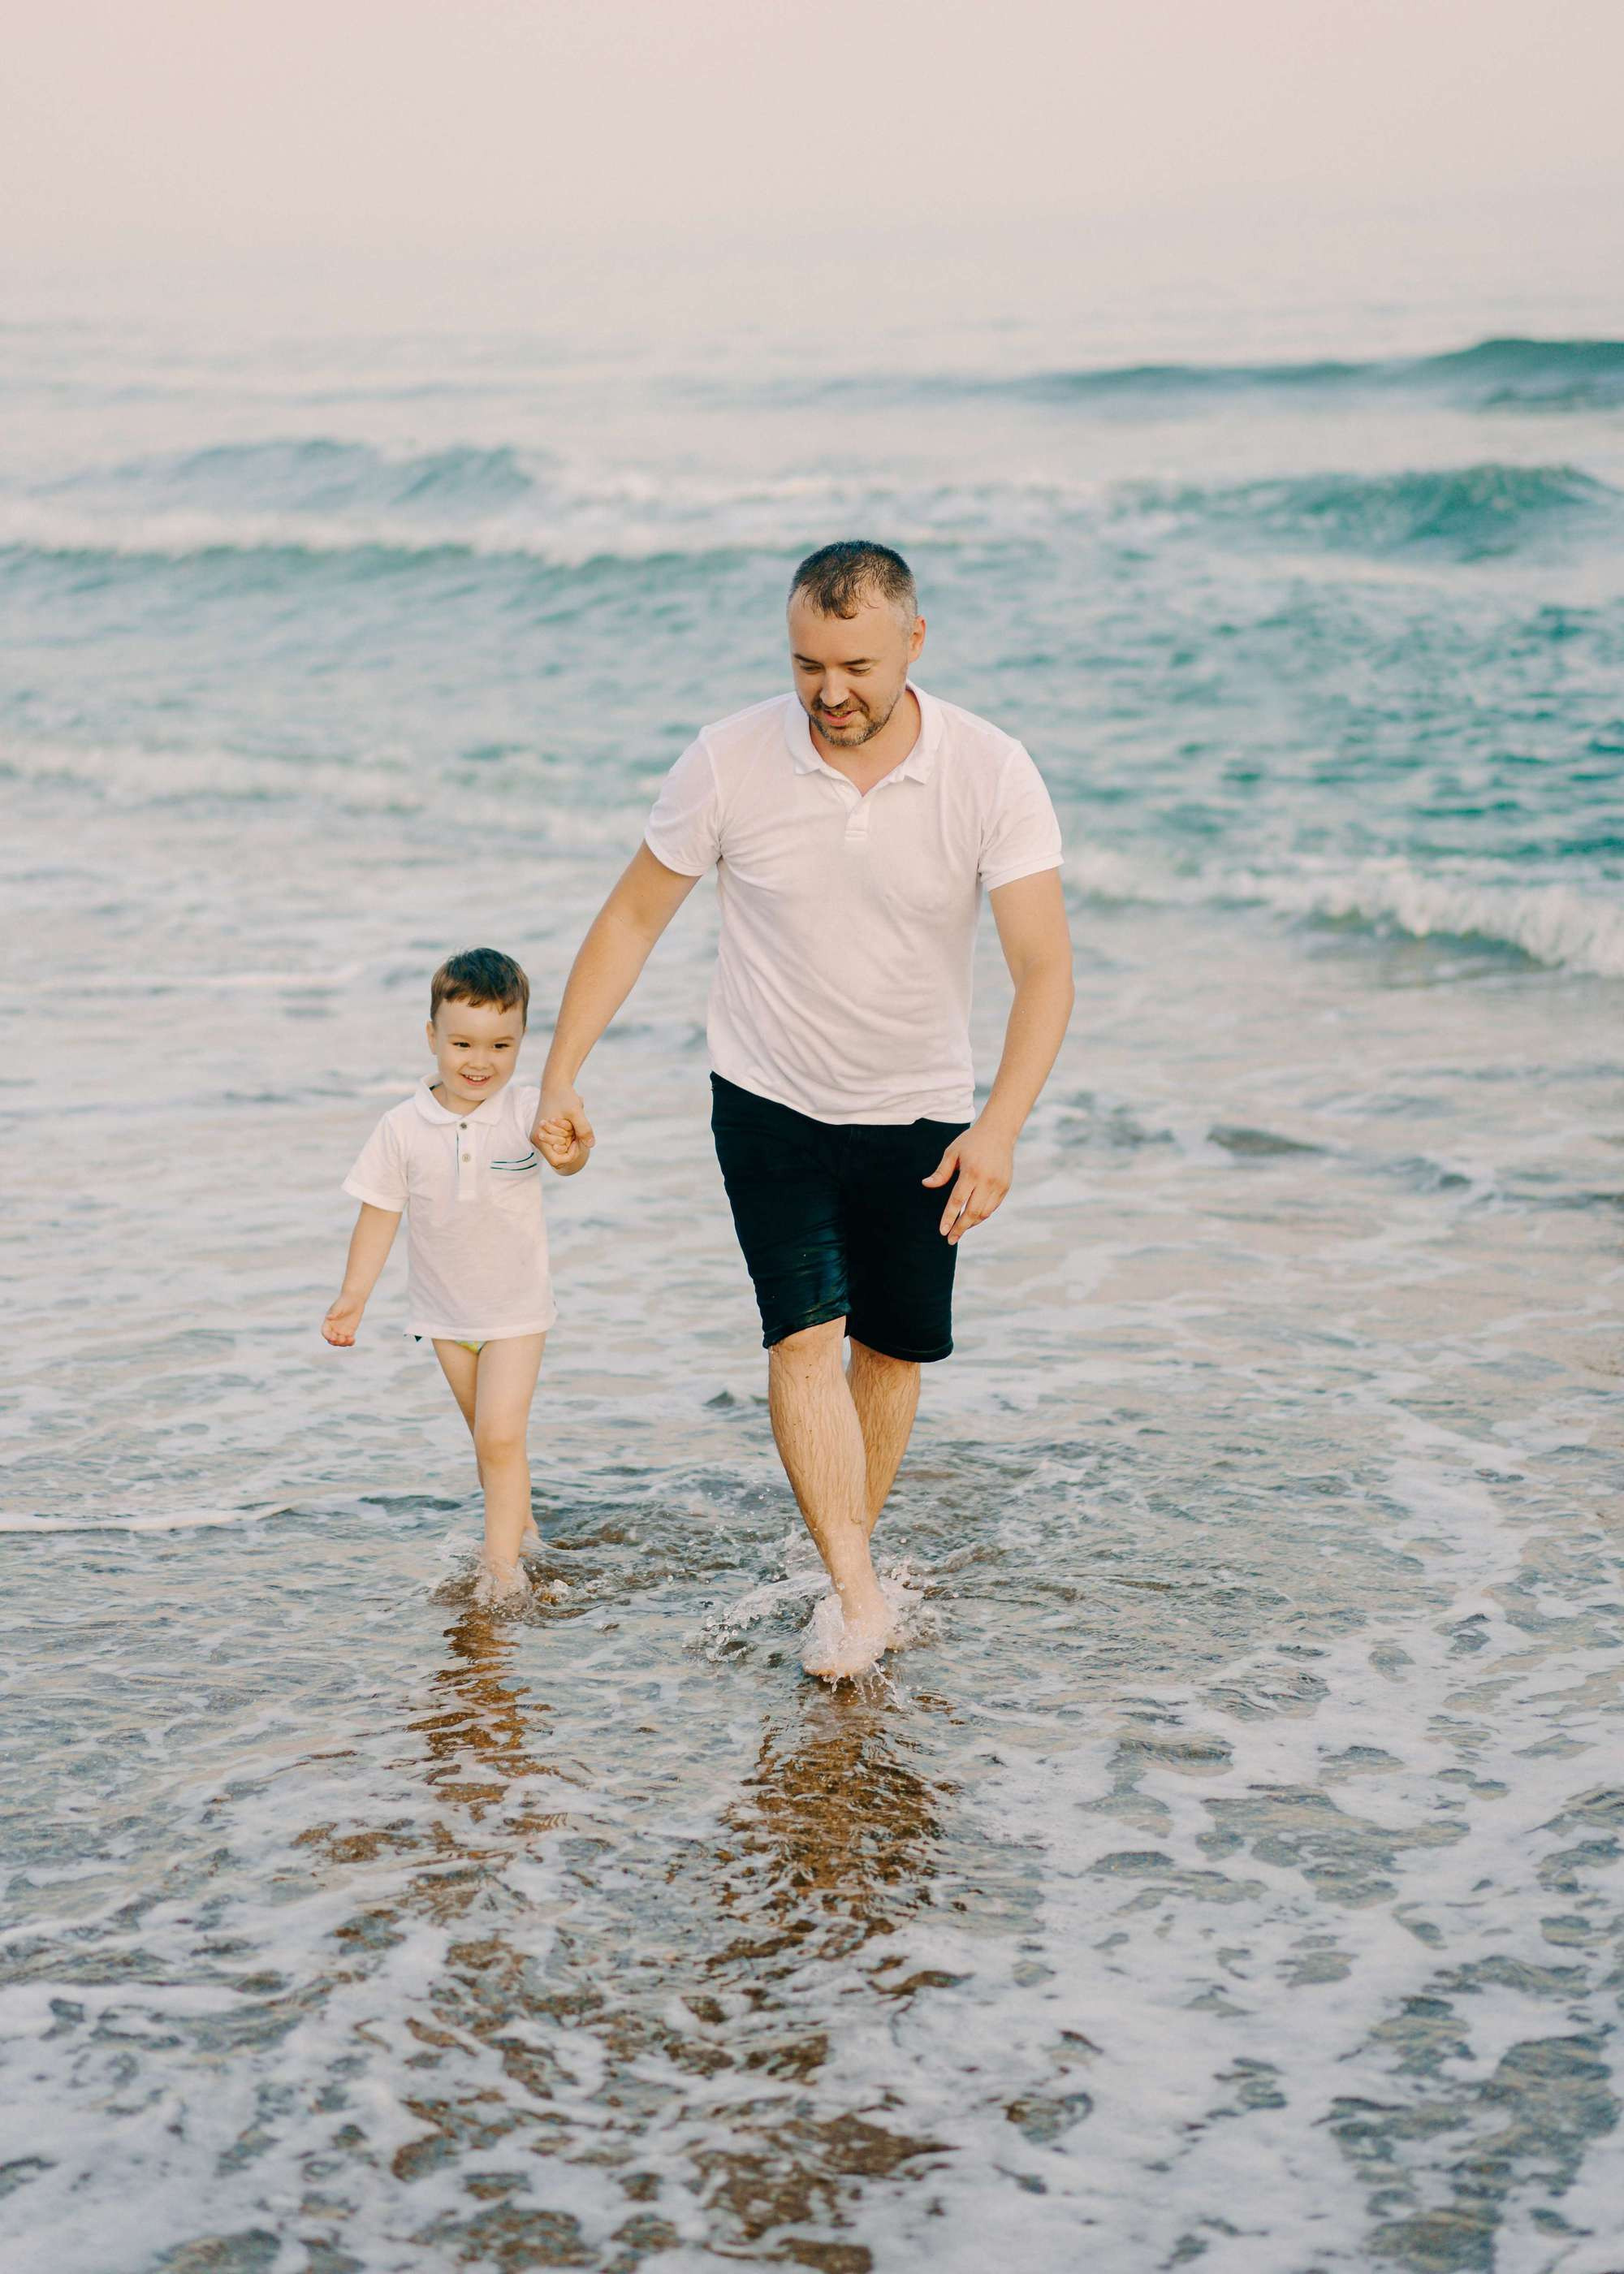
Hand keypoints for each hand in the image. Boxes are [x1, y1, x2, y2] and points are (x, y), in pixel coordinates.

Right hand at [322, 1291, 364, 1345]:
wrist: (354, 1300)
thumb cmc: (345, 1302)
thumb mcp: (339, 1307)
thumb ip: (334, 1313)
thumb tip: (328, 1317)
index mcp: (328, 1322)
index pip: (325, 1332)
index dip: (327, 1336)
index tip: (333, 1338)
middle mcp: (333, 1328)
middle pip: (331, 1340)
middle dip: (336, 1342)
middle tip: (342, 1339)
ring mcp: (341, 1331)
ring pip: (339, 1342)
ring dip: (343, 1343)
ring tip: (350, 1339)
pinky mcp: (349, 1332)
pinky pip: (348, 1340)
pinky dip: (350, 1343)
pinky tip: (353, 1340)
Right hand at [532, 1083, 593, 1173]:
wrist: (556, 1085)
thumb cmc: (564, 1096)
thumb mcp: (576, 1111)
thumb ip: (583, 1128)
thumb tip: (591, 1144)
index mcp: (540, 1138)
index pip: (557, 1161)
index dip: (571, 1155)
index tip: (579, 1142)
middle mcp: (538, 1139)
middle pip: (560, 1156)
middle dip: (571, 1146)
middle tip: (575, 1129)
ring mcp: (542, 1136)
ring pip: (561, 1148)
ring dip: (570, 1140)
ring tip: (571, 1124)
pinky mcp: (547, 1132)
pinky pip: (561, 1141)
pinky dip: (568, 1135)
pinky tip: (570, 1124)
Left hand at [922, 1115, 1015, 1243]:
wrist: (999, 1132)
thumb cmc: (971, 1141)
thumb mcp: (952, 1152)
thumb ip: (941, 1172)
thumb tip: (926, 1185)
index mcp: (971, 1172)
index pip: (957, 1201)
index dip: (949, 1218)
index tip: (942, 1231)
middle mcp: (987, 1181)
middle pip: (972, 1212)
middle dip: (960, 1228)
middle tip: (950, 1239)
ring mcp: (998, 1185)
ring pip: (984, 1213)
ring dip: (971, 1223)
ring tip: (960, 1228)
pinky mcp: (1005, 1187)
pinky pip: (992, 1207)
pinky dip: (982, 1215)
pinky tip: (972, 1218)